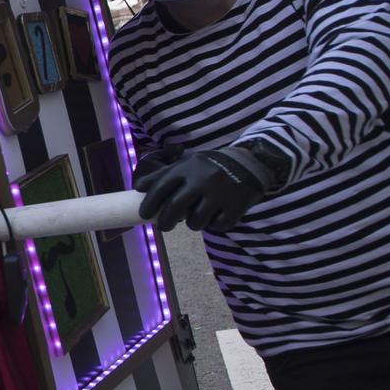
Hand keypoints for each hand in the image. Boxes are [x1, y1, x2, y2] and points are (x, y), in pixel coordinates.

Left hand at [135, 147, 272, 232]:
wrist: (250, 162)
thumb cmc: (210, 166)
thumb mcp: (187, 163)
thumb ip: (164, 175)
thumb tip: (139, 187)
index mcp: (187, 169)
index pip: (161, 188)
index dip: (149, 204)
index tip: (144, 215)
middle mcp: (202, 180)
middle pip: (175, 209)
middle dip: (165, 222)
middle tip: (164, 227)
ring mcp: (220, 194)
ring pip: (196, 222)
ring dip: (193, 223)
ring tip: (196, 217)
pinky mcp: (236, 206)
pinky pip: (217, 226)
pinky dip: (214, 225)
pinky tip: (215, 216)